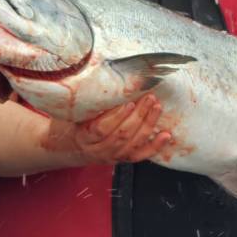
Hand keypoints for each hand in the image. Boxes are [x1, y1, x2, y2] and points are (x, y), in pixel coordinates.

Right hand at [41, 94, 171, 164]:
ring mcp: (112, 156)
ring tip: (156, 106)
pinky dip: (155, 146)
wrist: (70, 146)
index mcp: (84, 137)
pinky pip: (141, 156)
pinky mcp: (123, 159)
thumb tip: (98, 77)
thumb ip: (86, 102)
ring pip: (133, 143)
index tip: (128, 101)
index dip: (116, 116)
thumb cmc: (73, 123)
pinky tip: (166, 135)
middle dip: (138, 116)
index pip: (101, 129)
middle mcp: (98, 150)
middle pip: (121, 135)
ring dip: (148, 124)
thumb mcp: (74, 113)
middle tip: (148, 97)